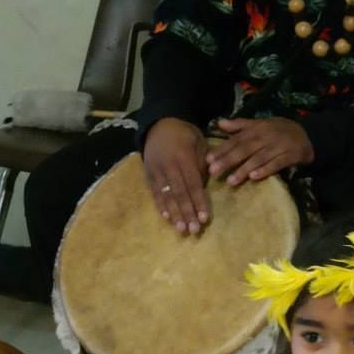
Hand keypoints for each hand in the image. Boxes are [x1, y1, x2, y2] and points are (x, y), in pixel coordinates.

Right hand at [143, 118, 209, 234]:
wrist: (161, 123)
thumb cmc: (186, 134)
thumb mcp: (199, 143)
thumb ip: (203, 164)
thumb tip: (204, 186)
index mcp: (183, 157)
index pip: (193, 184)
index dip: (199, 202)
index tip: (205, 218)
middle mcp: (168, 166)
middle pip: (179, 193)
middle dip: (187, 213)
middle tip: (194, 230)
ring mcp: (156, 171)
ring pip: (166, 196)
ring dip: (174, 214)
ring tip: (181, 229)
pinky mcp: (148, 174)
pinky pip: (155, 192)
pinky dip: (160, 205)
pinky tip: (166, 218)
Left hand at [207, 116, 313, 186]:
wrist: (307, 134)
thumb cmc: (278, 131)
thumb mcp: (260, 124)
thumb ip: (240, 125)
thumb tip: (219, 122)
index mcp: (256, 129)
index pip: (236, 140)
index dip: (222, 149)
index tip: (207, 160)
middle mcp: (265, 137)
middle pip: (244, 149)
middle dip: (228, 160)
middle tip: (213, 171)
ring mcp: (278, 146)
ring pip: (258, 158)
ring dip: (244, 169)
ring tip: (230, 181)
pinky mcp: (290, 156)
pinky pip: (276, 164)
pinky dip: (265, 170)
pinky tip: (254, 177)